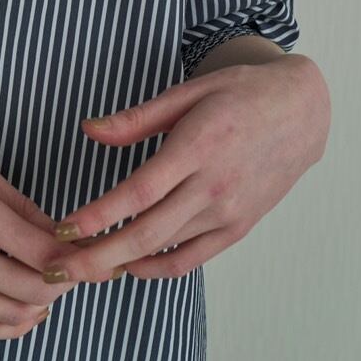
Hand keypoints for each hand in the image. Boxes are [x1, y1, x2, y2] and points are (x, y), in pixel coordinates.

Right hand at [0, 120, 82, 341]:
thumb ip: (18, 205)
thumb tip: (57, 233)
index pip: (44, 254)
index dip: (76, 257)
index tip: (88, 250)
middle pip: (32, 291)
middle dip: (64, 285)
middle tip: (76, 270)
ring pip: (8, 316)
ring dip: (40, 308)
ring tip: (51, 289)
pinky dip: (8, 327)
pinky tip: (23, 312)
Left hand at [45, 55, 329, 283]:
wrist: (299, 112)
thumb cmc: (239, 94)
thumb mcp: (187, 92)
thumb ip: (136, 118)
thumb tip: (89, 130)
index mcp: (198, 146)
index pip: (139, 191)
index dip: (98, 214)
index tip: (64, 227)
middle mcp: (214, 185)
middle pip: (148, 232)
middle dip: (98, 255)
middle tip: (60, 267)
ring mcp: (229, 211)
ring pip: (167, 249)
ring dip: (121, 261)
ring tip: (84, 264)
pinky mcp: (238, 227)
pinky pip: (193, 258)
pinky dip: (158, 268)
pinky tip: (129, 264)